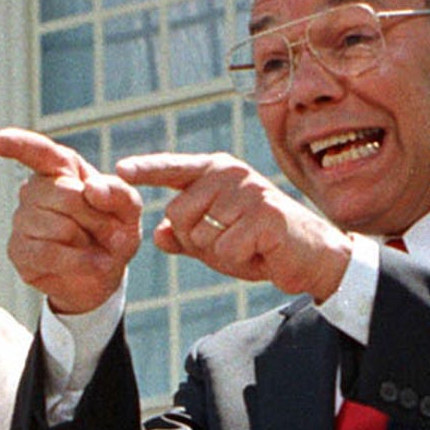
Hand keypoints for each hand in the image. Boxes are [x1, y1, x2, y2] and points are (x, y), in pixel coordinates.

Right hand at [0, 127, 143, 314]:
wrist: (103, 273)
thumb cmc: (113, 232)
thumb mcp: (129, 209)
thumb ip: (119, 192)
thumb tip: (90, 188)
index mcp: (61, 169)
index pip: (39, 152)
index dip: (18, 144)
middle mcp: (35, 189)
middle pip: (65, 194)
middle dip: (96, 218)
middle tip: (110, 233)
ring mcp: (22, 220)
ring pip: (58, 227)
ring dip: (88, 243)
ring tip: (94, 248)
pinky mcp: (18, 250)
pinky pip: (48, 253)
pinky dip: (76, 262)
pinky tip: (88, 264)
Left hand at [115, 152, 360, 300]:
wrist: (310, 256)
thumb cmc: (260, 245)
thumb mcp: (216, 242)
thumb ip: (186, 237)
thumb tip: (158, 234)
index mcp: (216, 173)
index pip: (174, 169)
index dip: (146, 170)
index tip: (119, 171)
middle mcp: (231, 174)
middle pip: (177, 213)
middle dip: (196, 239)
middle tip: (232, 240)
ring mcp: (249, 191)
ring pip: (201, 234)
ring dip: (220, 252)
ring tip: (248, 245)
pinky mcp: (265, 214)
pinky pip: (226, 249)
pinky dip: (240, 260)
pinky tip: (261, 251)